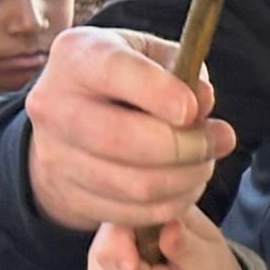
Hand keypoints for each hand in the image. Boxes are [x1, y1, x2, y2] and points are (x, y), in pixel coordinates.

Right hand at [26, 28, 235, 232]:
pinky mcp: (68, 196)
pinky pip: (133, 213)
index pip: (115, 72)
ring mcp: (55, 156)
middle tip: (217, 141)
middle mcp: (53, 105)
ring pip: (136, 185)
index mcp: (75, 56)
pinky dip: (171, 205)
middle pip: (125, 139)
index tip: (194, 109)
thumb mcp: (150, 57)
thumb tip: (202, 100)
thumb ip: (180, 69)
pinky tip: (184, 185)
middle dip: (187, 146)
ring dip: (186, 180)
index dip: (161, 94)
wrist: (68, 121)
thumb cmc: (122, 81)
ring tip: (204, 164)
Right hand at [88, 213, 245, 269]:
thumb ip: (186, 246)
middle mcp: (120, 230)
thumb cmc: (209, 267)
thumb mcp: (206, 258)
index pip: (115, 225)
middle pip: (105, 259)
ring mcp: (108, 255)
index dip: (120, 249)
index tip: (135, 268)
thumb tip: (171, 226)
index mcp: (147, 212)